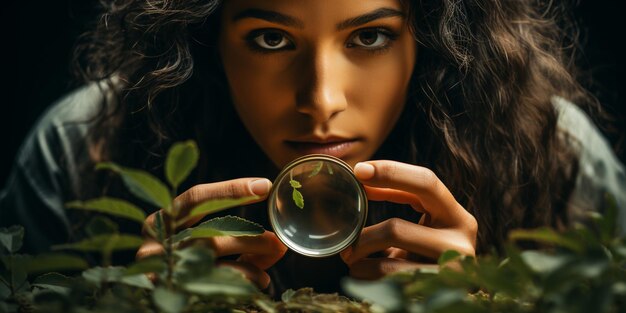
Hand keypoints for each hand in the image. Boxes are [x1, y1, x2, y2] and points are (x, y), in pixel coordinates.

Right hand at [136, 178, 287, 288]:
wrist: (153, 300)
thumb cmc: (182, 263)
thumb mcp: (203, 243)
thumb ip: (235, 238)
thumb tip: (277, 244)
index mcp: (161, 221)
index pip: (196, 198)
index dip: (230, 190)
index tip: (263, 186)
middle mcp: (156, 243)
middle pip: (208, 233)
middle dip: (247, 235)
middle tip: (277, 240)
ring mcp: (161, 270)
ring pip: (213, 262)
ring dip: (249, 261)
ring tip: (270, 262)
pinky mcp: (171, 291)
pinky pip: (214, 285)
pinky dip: (241, 281)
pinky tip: (259, 280)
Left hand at [340, 161, 476, 279]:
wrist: (445, 300)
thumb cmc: (425, 256)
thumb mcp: (419, 226)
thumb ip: (401, 199)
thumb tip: (362, 176)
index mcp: (457, 217)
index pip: (426, 182)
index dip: (391, 172)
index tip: (358, 170)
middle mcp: (461, 242)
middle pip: (395, 228)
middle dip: (363, 236)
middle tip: (346, 242)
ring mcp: (450, 271)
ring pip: (387, 263)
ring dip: (361, 260)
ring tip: (352, 260)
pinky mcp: (435, 292)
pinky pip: (387, 280)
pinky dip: (367, 275)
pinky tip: (363, 274)